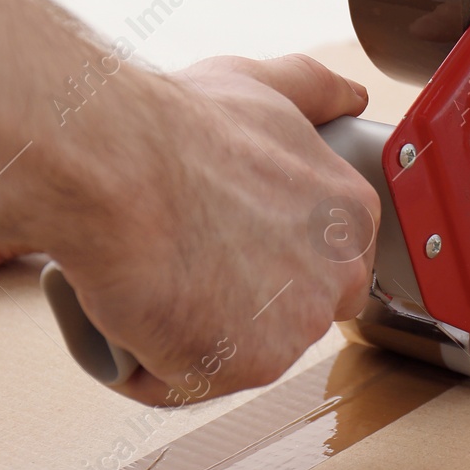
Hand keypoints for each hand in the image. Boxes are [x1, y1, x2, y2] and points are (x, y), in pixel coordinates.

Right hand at [46, 54, 379, 405]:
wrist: (118, 169)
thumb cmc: (177, 127)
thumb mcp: (260, 86)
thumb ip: (315, 89)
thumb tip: (350, 95)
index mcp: (350, 212)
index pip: (328, 261)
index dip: (270, 259)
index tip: (225, 242)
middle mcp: (339, 272)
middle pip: (289, 312)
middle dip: (239, 300)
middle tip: (182, 261)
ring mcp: (297, 325)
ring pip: (239, 351)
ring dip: (193, 331)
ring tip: (148, 280)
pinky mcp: (247, 366)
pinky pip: (190, 383)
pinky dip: (153, 362)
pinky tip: (131, 316)